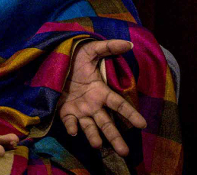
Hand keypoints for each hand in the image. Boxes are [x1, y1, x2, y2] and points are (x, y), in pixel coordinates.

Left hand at [58, 39, 146, 156]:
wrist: (54, 62)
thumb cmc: (74, 58)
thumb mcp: (90, 50)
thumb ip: (108, 48)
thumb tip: (129, 44)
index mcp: (101, 92)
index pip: (119, 105)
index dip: (130, 114)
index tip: (143, 125)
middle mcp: (93, 105)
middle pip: (107, 123)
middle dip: (115, 137)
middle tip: (124, 152)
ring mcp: (80, 109)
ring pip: (90, 127)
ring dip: (93, 136)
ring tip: (97, 145)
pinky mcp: (65, 111)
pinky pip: (69, 121)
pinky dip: (71, 127)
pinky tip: (73, 131)